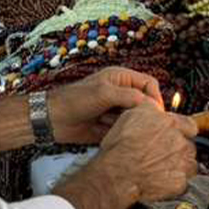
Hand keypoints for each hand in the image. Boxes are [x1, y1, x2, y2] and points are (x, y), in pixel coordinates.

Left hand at [48, 66, 163, 144]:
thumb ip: (129, 97)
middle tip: (130, 118)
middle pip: (145, 102)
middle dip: (140, 112)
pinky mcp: (112, 125)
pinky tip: (102, 128)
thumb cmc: (74, 100)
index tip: (155, 112)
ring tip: (106, 120)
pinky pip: (126, 130)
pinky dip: (119, 131)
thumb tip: (151, 105)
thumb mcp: (104, 93)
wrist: (53, 120)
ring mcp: (117, 110)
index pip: (149, 83)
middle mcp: (122, 92)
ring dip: (126, 122)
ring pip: (136, 118)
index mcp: (121, 78)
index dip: (154, 97)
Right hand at [94, 105, 198, 203]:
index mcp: (170, 123)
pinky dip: (174, 181)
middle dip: (177, 149)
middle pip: (188, 145)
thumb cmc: (120, 148)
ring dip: (178, 165)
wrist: (118, 175)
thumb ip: (151, 110)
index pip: (190, 125)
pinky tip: (160, 180)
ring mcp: (182, 162)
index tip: (174, 137)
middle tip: (160, 154)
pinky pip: (183, 181)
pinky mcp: (180, 181)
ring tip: (159, 168)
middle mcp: (180, 141)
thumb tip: (156, 108)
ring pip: (188, 163)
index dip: (181, 132)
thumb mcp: (130, 115)